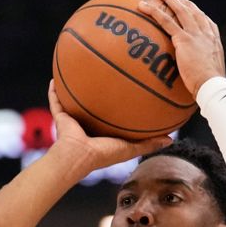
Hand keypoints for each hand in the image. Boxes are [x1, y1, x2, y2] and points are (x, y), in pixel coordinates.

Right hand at [48, 80, 171, 170]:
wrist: (78, 156)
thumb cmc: (104, 154)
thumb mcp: (131, 148)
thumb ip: (149, 144)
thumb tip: (171, 140)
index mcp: (103, 132)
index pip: (113, 115)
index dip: (120, 103)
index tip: (130, 89)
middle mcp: (88, 125)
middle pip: (94, 104)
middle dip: (99, 91)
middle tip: (107, 73)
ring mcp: (73, 120)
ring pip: (74, 100)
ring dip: (76, 87)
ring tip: (80, 70)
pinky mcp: (60, 118)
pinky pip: (55, 101)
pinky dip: (54, 91)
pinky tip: (55, 77)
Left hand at [139, 0, 225, 96]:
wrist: (212, 85)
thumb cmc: (210, 86)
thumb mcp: (209, 74)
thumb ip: (202, 69)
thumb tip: (194, 79)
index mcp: (213, 40)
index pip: (205, 20)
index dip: (195, 11)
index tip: (188, 5)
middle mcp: (205, 33)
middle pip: (192, 11)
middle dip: (180, 1)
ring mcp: (195, 34)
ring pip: (179, 11)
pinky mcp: (183, 39)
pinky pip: (166, 22)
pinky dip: (154, 12)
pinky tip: (144, 7)